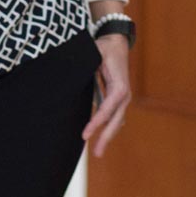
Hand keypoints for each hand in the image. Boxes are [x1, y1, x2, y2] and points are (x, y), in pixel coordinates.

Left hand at [84, 33, 130, 157]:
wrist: (116, 42)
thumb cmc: (104, 48)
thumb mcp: (93, 55)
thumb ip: (86, 69)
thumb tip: (70, 82)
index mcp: (120, 86)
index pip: (107, 109)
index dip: (97, 123)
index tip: (85, 135)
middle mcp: (124, 94)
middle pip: (116, 121)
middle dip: (106, 138)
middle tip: (96, 154)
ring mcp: (123, 97)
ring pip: (117, 121)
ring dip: (108, 136)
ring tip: (98, 151)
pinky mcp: (119, 98)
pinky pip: (115, 116)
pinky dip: (109, 128)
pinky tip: (101, 137)